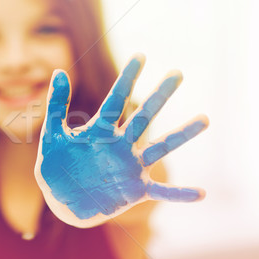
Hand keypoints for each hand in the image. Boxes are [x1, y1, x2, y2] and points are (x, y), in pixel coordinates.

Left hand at [34, 54, 207, 227]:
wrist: (62, 203)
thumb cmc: (56, 168)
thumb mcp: (53, 136)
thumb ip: (56, 106)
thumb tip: (59, 71)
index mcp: (101, 131)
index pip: (116, 99)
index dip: (127, 78)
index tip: (140, 56)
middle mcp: (121, 145)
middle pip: (144, 116)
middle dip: (159, 95)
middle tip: (177, 73)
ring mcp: (131, 167)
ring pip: (161, 147)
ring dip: (182, 134)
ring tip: (205, 119)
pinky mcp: (136, 191)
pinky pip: (162, 192)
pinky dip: (180, 194)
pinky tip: (201, 193)